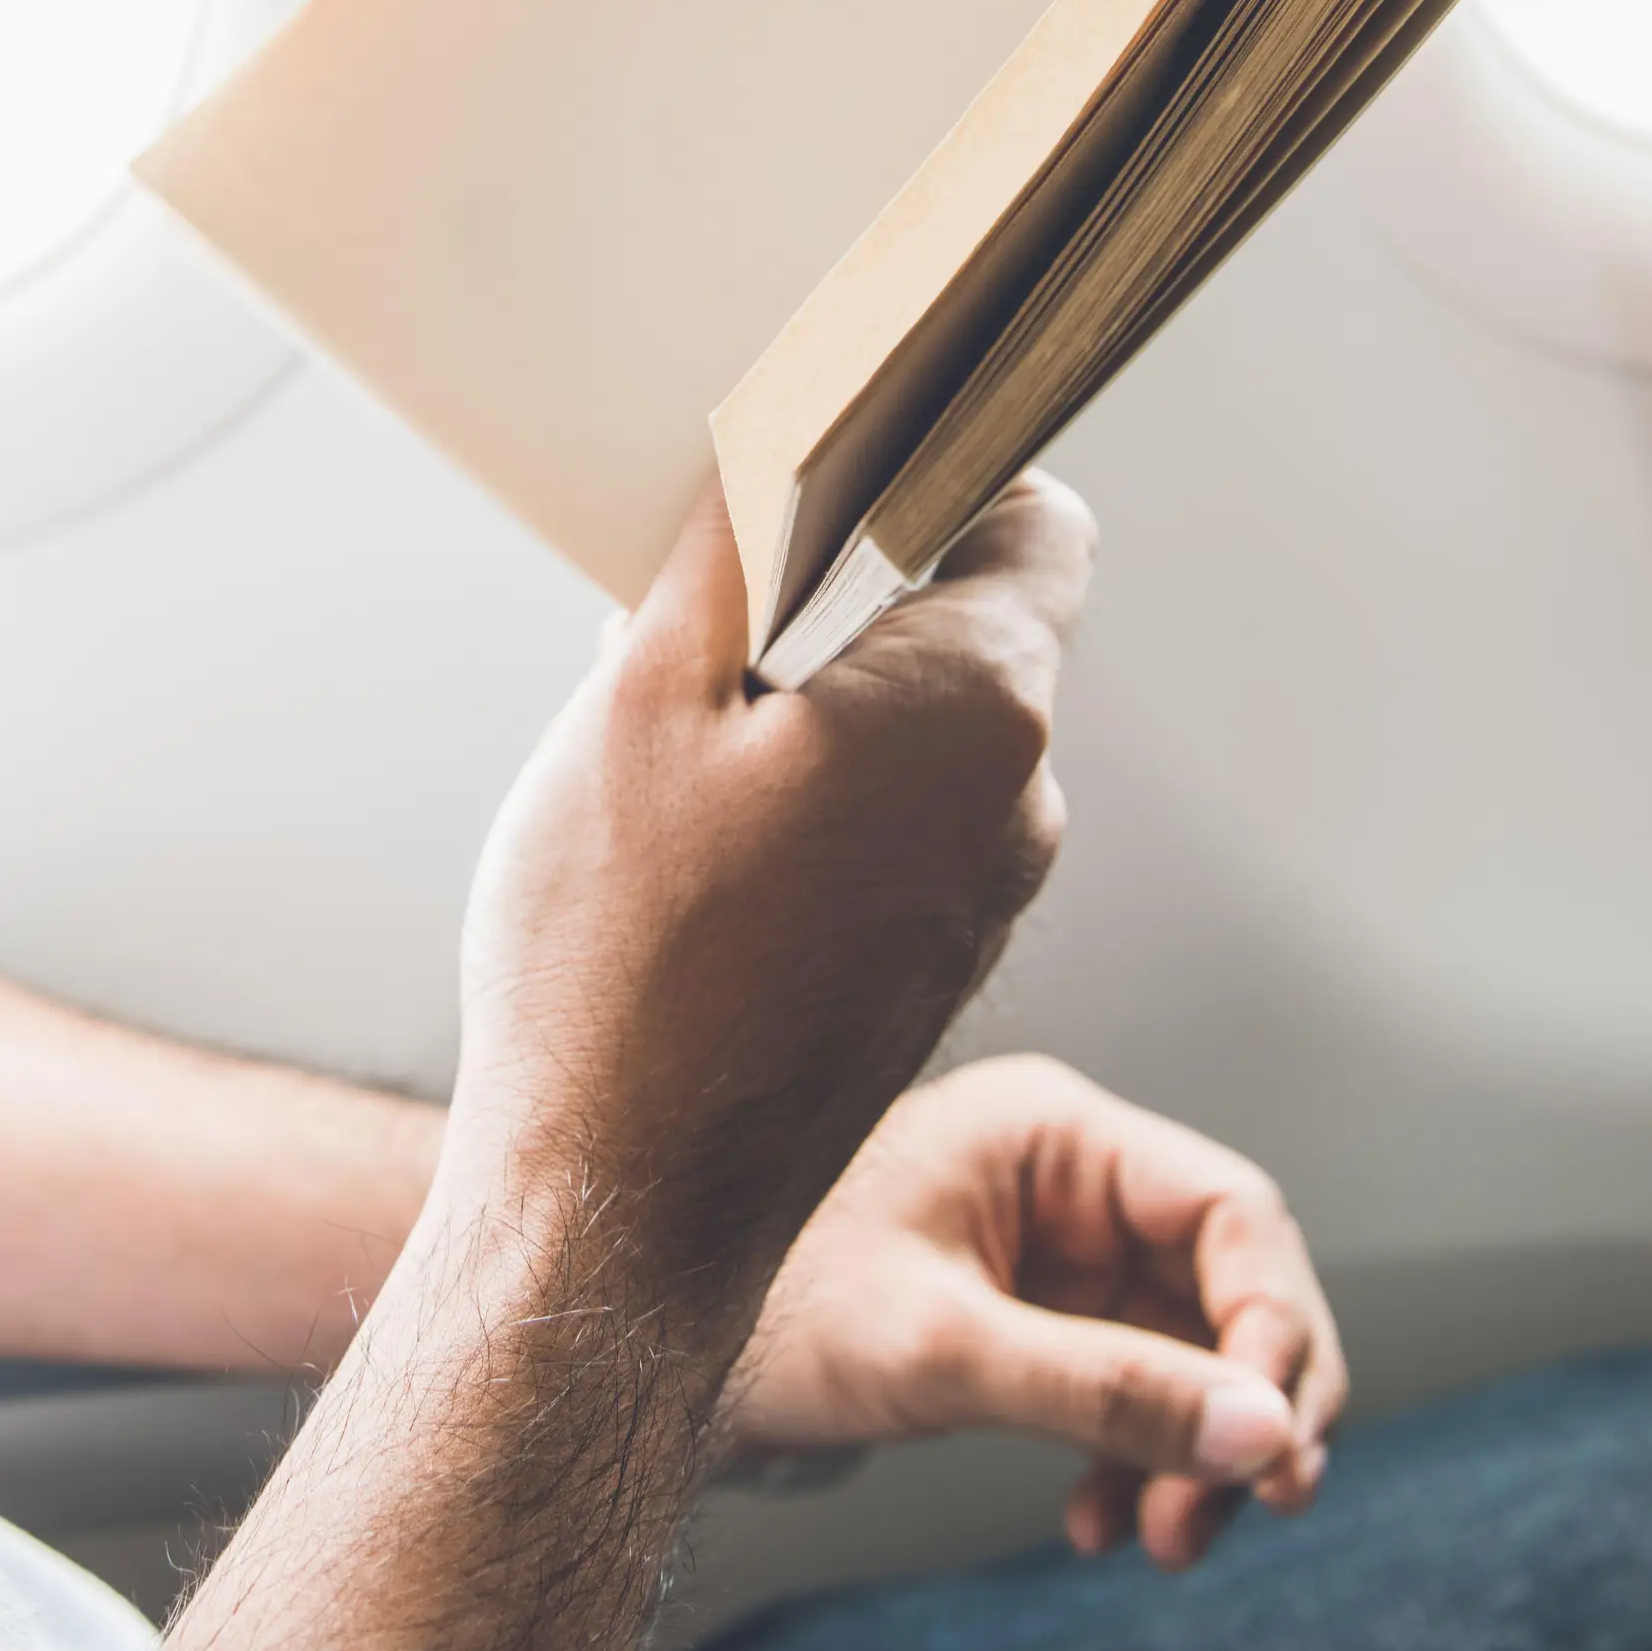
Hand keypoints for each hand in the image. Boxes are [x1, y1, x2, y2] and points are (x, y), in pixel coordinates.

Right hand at [156, 481, 1095, 1650]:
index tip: (825, 487)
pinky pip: (894, 839)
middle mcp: (1019, 804)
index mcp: (981, 706)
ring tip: (678, 776)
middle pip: (962, 629)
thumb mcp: (638, 695)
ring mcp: (985, 902)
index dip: (935, 479)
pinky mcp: (933, 972)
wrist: (618, 1207)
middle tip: (694, 645)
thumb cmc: (620, 960)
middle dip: (840, 608)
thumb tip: (779, 442)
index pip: (1032, 520)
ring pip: (917, 741)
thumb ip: (732, 543)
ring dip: (816, 722)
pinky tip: (699, 869)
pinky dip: (816, 820)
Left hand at [731, 1054, 1346, 1570]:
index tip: (1273, 1446)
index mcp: (1052, 1132)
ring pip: (1190, 1351)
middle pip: (1229, 1287)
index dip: (1276, 1329)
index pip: (1231, 1212)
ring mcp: (1053, 1249)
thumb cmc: (764, 1303)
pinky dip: (1135, 1459)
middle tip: (1242, 1512)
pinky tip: (1099, 1521)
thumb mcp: (941, 1351)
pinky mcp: (1030, 1316)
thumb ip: (1105, 1390)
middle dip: (1245, 1408)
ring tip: (1167, 1540)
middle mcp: (1067, 1178)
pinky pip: (1130, 1387)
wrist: (651, 1341)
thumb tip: (1261, 1436)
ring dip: (1196, 1452)